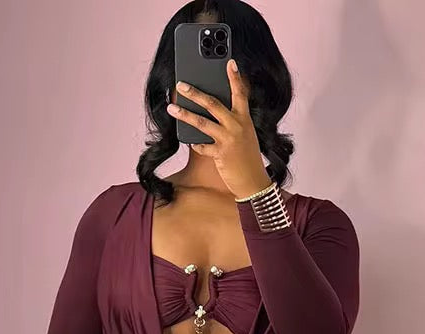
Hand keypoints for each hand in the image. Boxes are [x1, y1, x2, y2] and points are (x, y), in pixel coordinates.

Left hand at [166, 59, 272, 199]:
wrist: (253, 181)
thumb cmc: (247, 157)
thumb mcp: (245, 134)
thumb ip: (233, 121)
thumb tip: (213, 109)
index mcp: (244, 118)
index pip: (241, 93)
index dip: (235, 77)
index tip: (229, 62)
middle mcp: (237, 126)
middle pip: (212, 103)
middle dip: (195, 92)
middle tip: (181, 84)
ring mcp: (228, 139)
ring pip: (202, 122)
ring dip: (184, 114)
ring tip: (172, 108)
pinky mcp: (220, 153)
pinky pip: (202, 145)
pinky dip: (195, 143)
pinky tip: (190, 141)